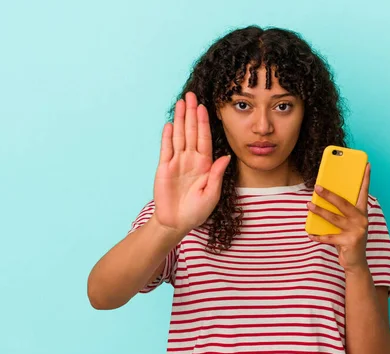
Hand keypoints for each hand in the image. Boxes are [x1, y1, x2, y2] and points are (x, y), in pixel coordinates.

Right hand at [153, 92, 230, 231]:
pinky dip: (167, 136)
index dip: (204, 123)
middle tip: (192, 95)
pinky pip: (166, 149)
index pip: (204, 139)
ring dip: (179, 119)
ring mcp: (177, 162)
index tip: (205, 108)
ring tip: (181, 102)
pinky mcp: (164, 167)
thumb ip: (217, 175)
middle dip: (191, 113)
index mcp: (205, 164)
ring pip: (179, 136)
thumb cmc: (197, 211)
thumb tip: (225, 157)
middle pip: (191, 132)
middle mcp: (191, 159)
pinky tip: (169, 124)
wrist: (176, 222)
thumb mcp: (211, 194)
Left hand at [307, 163, 371, 271]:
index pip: (364, 192)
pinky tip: (310, 234)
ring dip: (320, 211)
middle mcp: (361, 220)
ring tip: (309, 205)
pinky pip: (329, 237)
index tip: (366, 165)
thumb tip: (322, 199)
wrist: (356, 262)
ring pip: (334, 218)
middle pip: (343, 204)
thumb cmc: (349, 239)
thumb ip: (341, 213)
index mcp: (362, 213)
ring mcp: (356, 231)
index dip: (366, 178)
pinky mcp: (349, 242)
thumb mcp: (348, 224)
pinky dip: (318, 236)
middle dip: (329, 194)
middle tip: (317, 187)